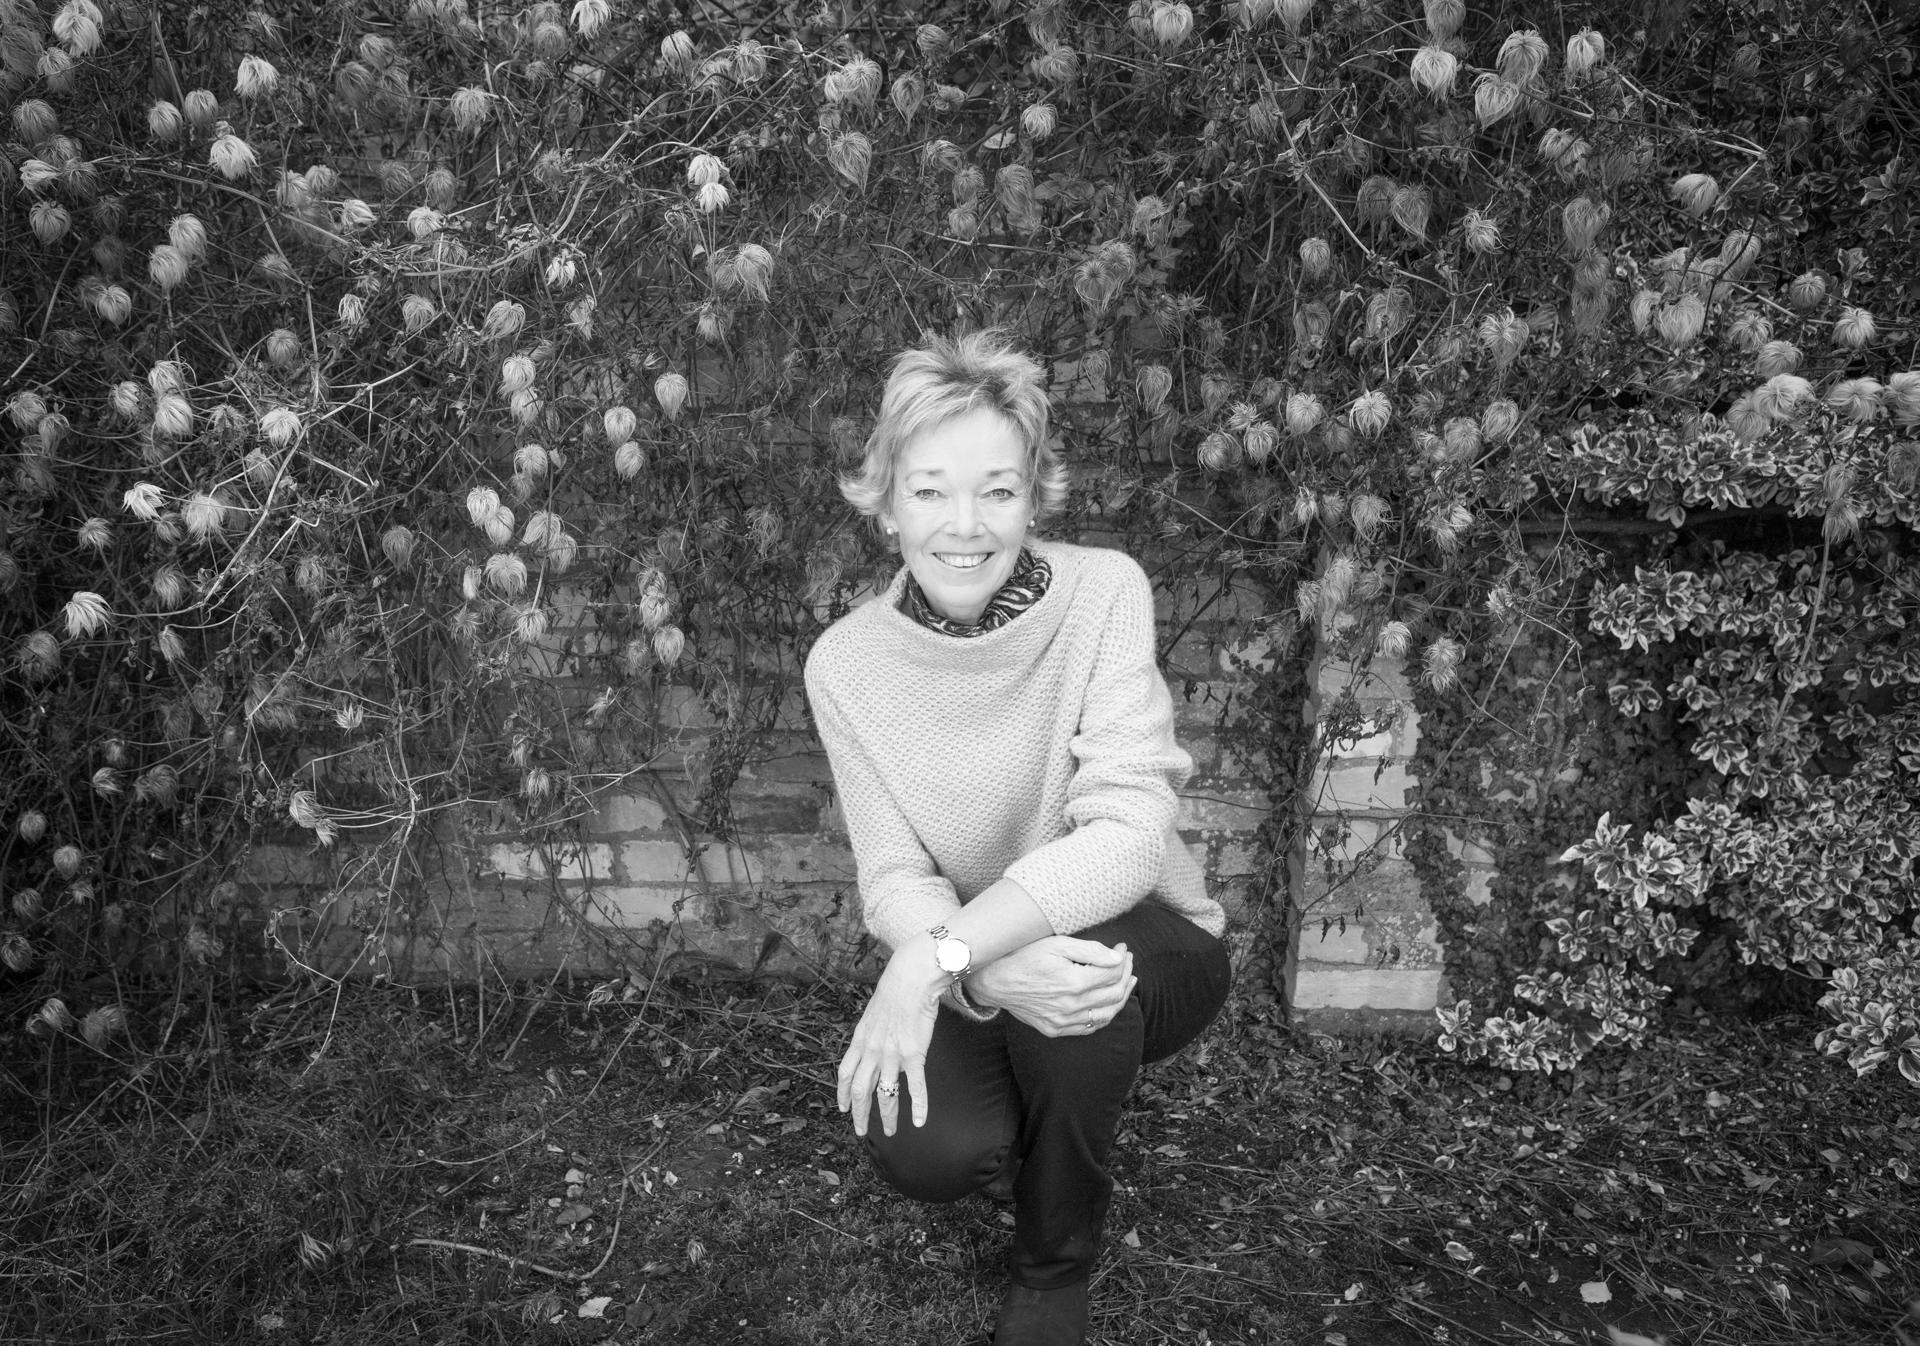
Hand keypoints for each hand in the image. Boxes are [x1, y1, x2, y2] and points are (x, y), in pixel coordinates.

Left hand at [836, 938, 944, 1138]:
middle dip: (859, 1114)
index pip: (845, 1073)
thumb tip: (873, 1041)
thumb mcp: (873, 1013)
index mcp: (860, 1040)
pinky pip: (915, 1086)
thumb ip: (872, 1032)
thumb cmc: (896, 990)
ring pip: (885, 1094)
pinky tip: (919, 1121)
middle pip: (860, 1091)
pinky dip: (918, 1106)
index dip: (842, 1094)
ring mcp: (892, 1055)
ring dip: (886, 1117)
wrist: (911, 979)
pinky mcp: (913, 1055)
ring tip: (889, 1132)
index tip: (843, 1108)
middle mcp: (872, 1051)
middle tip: (862, 1132)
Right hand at [966, 937, 1135, 1037]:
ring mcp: (1062, 1021)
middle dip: (1126, 975)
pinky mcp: (1054, 1029)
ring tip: (1128, 983)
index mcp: (1074, 982)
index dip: (1123, 959)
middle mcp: (1071, 1006)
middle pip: (1114, 994)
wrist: (994, 980)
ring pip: (1106, 1015)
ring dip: (1121, 998)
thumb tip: (1118, 956)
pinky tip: (1107, 1005)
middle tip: (1127, 962)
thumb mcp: (1056, 944)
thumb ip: (1090, 950)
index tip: (1123, 949)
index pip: (1112, 973)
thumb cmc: (1024, 956)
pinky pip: (1088, 1028)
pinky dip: (1103, 1017)